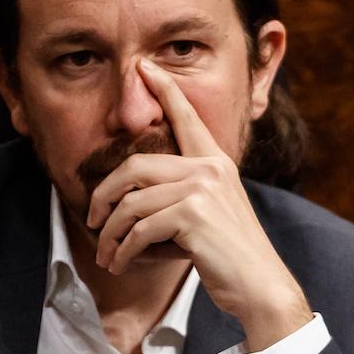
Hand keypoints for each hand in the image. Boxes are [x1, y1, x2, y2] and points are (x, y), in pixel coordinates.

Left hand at [86, 58, 314, 350]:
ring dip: (111, 236)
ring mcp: (202, 189)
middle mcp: (209, 168)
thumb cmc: (228, 255)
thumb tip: (130, 195)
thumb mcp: (209, 213)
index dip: (164, 90)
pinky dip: (123, 251)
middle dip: (103, 195)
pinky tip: (121, 264)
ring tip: (106, 255)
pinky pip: (139, 230)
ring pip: (131, 204)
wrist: (260, 286)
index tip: (143, 66)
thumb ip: (182, 193)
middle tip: (93, 219)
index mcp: (215, 162)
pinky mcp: (193, 215)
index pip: (186, 117)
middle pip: (134, 168)